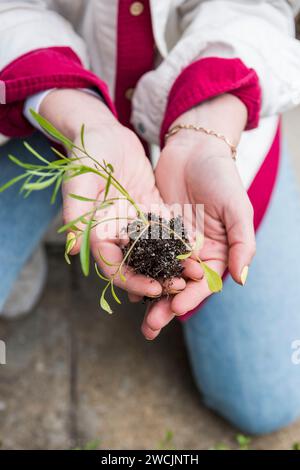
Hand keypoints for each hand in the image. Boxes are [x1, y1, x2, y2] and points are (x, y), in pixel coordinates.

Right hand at [40, 89, 184, 302]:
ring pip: (154, 253)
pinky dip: (179, 244)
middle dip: (157, 280)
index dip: (132, 281)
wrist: (105, 133)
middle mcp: (117, 233)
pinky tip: (197, 252)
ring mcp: (135, 224)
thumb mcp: (80, 181)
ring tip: (193, 275)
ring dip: (172, 266)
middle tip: (180, 288)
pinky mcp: (150, 211)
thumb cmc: (87, 153)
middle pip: (136, 266)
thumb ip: (76, 214)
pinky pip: (166, 232)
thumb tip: (73, 250)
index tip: (154, 289)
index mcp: (97, 232)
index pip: (113, 266)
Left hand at [142, 94, 255, 338]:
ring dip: (148, 294)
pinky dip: (135, 268)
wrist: (194, 149)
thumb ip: (242, 243)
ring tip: (135, 314)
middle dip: (165, 305)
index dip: (191, 296)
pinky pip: (143, 254)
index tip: (177, 308)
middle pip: (179, 285)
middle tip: (150, 327)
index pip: (204, 282)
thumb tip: (241, 279)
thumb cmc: (221, 176)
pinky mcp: (152, 231)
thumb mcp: (237, 208)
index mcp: (217, 251)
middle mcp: (193, 252)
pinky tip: (123, 281)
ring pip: (159, 274)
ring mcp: (171, 243)